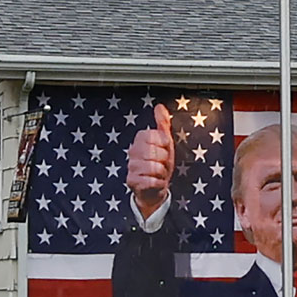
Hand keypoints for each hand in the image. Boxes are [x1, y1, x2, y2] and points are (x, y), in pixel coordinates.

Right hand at [127, 103, 173, 218]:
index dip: (164, 144)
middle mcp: (132, 152)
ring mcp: (131, 167)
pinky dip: (159, 183)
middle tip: (162, 164)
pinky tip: (155, 183)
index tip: (164, 150)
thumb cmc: (160, 164)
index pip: (155, 136)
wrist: (155, 189)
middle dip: (164, 160)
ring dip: (162, 173)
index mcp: (139, 140)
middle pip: (156, 152)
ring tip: (158, 174)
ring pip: (154, 167)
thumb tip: (160, 106)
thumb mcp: (165, 143)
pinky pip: (152, 181)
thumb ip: (162, 124)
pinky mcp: (132, 181)